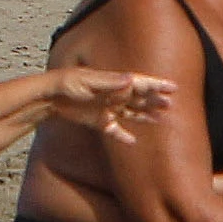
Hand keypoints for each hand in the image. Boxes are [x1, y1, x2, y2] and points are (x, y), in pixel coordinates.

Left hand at [38, 66, 175, 131]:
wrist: (49, 97)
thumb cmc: (67, 83)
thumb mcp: (88, 81)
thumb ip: (110, 82)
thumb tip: (131, 79)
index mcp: (113, 83)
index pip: (140, 84)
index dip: (156, 85)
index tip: (173, 87)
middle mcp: (113, 95)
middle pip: (139, 99)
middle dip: (155, 101)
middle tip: (171, 105)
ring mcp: (107, 109)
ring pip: (131, 114)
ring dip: (145, 116)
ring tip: (161, 119)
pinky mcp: (98, 121)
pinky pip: (115, 130)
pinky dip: (123, 136)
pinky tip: (132, 142)